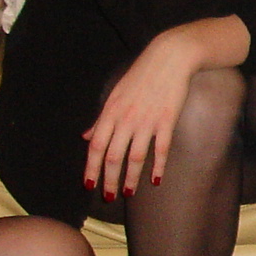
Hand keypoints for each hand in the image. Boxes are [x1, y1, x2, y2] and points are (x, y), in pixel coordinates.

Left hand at [83, 28, 201, 194]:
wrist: (169, 58)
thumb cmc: (141, 76)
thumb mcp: (115, 95)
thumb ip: (101, 119)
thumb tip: (86, 137)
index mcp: (111, 112)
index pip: (96, 146)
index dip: (91, 168)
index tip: (90, 185)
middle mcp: (126, 119)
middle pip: (113, 156)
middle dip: (110, 179)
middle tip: (110, 196)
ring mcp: (147, 121)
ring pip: (135, 156)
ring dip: (131, 177)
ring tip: (130, 192)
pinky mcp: (167, 121)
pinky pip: (160, 149)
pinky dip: (158, 166)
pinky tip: (156, 180)